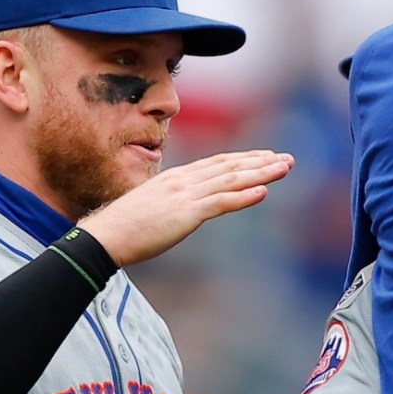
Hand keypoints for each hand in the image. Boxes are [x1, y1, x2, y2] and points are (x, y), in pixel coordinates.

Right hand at [78, 150, 291, 266]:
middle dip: (260, 162)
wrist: (106, 236)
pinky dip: (244, 196)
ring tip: (284, 168)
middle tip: (286, 159)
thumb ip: (172, 203)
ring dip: (261, 173)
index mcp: (176, 178)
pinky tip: (264, 191)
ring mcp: (185, 195)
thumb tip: (183, 209)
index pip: (216, 163)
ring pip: (231, 180)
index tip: (264, 157)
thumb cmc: (124, 228)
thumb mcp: (153, 207)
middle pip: (229, 166)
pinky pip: (221, 202)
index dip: (243, 159)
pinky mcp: (186, 213)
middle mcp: (183, 181)